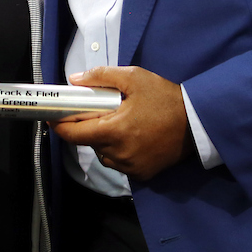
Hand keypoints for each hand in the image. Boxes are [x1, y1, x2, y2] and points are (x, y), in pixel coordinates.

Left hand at [52, 66, 189, 181]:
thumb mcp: (135, 78)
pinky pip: (120, 163)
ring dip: (103, 140)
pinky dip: (119, 151)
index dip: (60, 126)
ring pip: (104, 154)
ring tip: (118, 123)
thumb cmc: (165, 98)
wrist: (198, 123)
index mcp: (114, 131)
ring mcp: (130, 167)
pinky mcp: (142, 175)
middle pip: (89, 143)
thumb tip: (74, 80)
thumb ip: (102, 77)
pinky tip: (132, 137)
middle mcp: (118, 154)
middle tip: (96, 111)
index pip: (74, 134)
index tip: (53, 117)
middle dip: (87, 127)